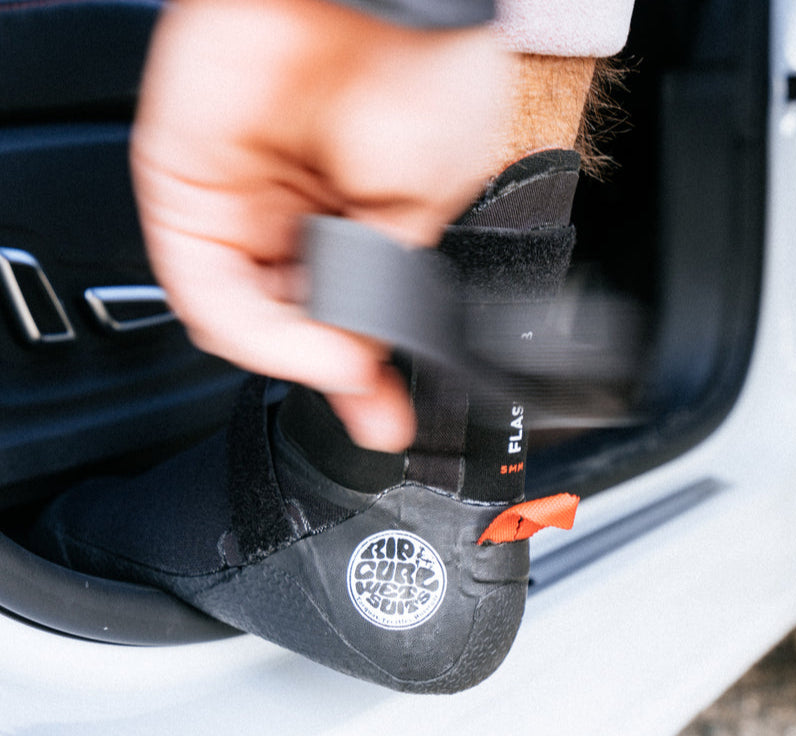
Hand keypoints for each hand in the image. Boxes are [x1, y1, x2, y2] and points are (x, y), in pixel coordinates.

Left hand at [131, 0, 508, 450]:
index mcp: (348, 222)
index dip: (363, 375)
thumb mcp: (424, 210)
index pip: (341, 317)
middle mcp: (290, 221)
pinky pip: (207, 291)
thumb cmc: (425, 77)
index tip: (387, 417)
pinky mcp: (189, 194)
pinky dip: (257, 332)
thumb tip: (368, 363)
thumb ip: (382, 290)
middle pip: (289, 327)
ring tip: (350, 368)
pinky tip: (313, 346)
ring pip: (246, 322)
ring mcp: (238, 210)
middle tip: (371, 409)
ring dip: (300, 361)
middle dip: (330, 378)